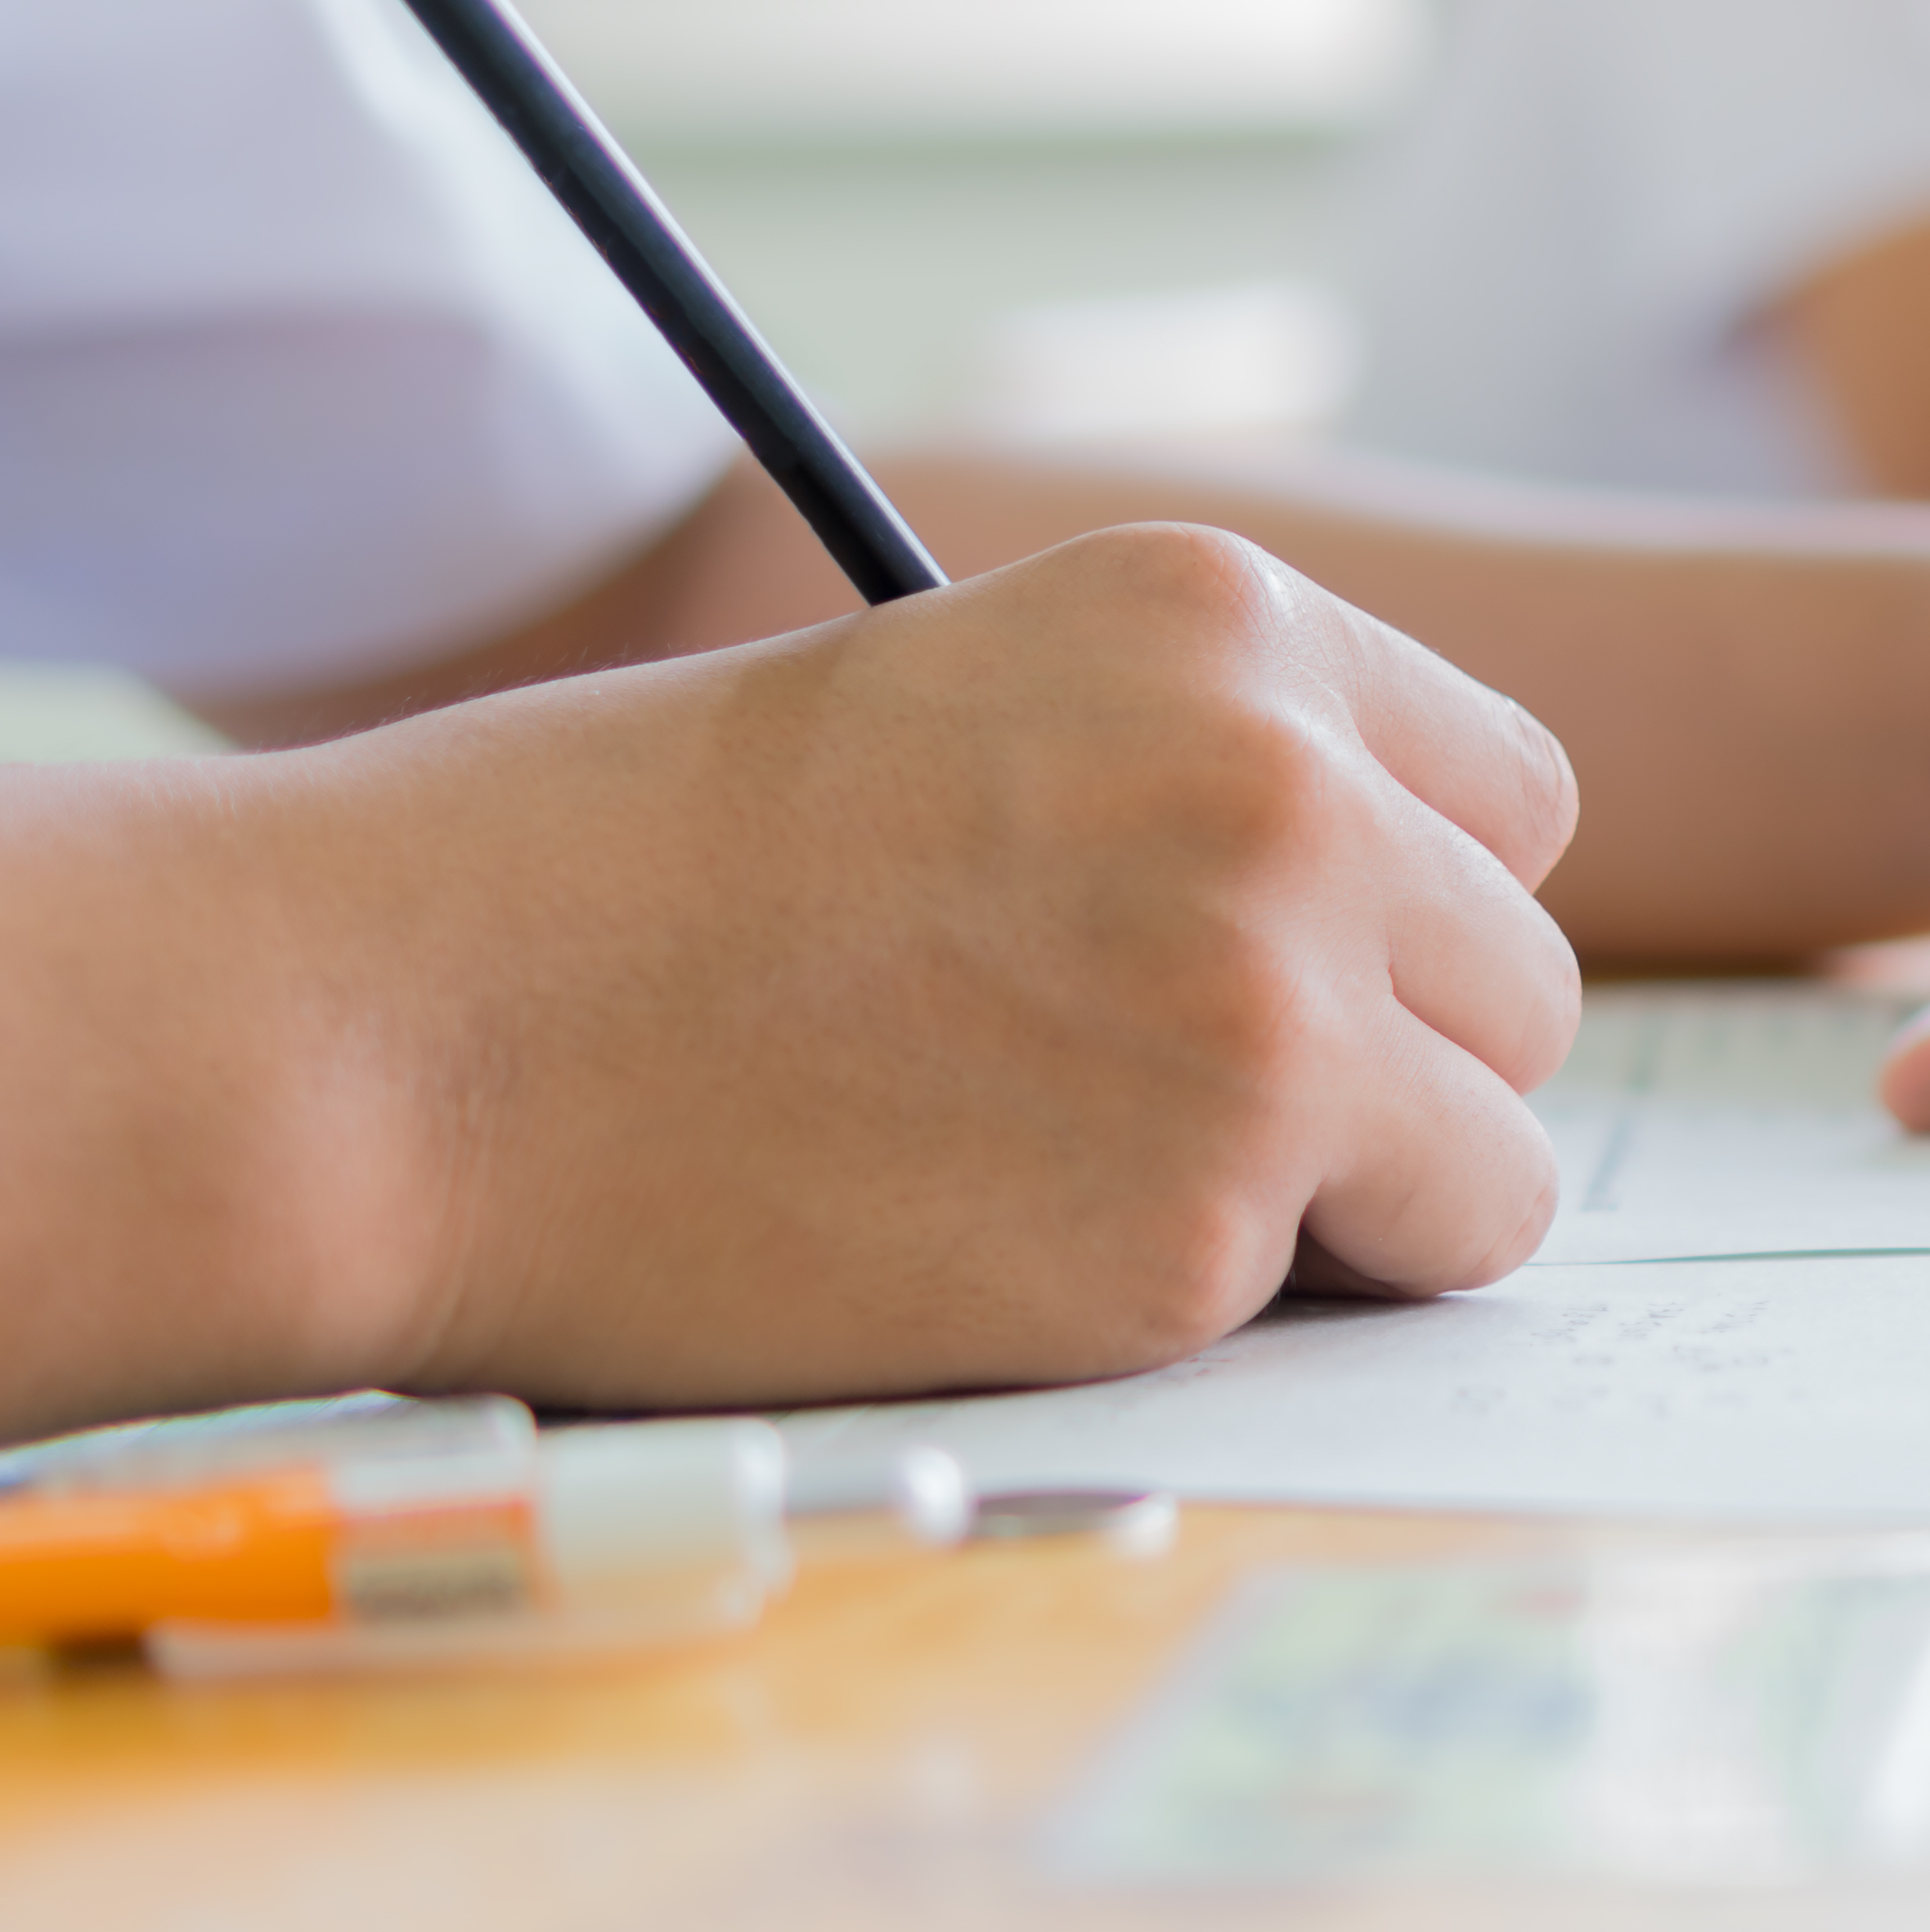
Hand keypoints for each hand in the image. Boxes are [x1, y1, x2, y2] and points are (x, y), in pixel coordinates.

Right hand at [243, 526, 1578, 1412]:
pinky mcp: (1205, 1230)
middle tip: (1179, 1104)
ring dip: (1362, 1207)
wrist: (404, 1030)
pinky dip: (1220, 1307)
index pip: (1515, 801)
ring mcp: (1266, 1015)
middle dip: (1397, 1069)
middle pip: (1524, 991)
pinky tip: (1024, 1244)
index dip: (1410, 911)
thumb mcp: (978, 702)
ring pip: (1496, 1167)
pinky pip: (1350, 1299)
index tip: (1287, 963)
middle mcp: (1290, 792)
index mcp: (1231, 624)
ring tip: (1127, 1181)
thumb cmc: (636, 873)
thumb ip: (1211, 780)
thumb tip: (1416, 936)